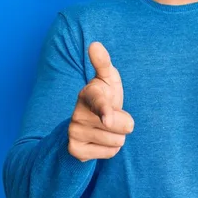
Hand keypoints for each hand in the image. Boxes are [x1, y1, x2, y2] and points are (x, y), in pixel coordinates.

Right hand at [68, 42, 134, 161]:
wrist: (89, 124)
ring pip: (116, 141)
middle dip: (123, 123)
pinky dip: (110, 149)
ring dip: (116, 136)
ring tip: (105, 128)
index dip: (105, 110)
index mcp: (87, 94)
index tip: (108, 118)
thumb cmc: (105, 97)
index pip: (99, 103)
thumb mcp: (107, 79)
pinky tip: (100, 141)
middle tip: (112, 117)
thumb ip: (103, 63)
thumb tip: (95, 44)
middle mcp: (77, 113)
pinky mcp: (76, 150)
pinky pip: (110, 153)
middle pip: (120, 126)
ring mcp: (74, 132)